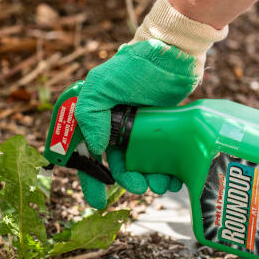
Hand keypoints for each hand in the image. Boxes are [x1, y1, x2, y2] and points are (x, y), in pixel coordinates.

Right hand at [74, 40, 196, 208]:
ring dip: (149, 180)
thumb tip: (94, 150)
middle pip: (115, 165)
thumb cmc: (135, 67)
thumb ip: (90, 115)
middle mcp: (113, 127)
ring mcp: (138, 130)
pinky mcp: (159, 132)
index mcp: (93, 118)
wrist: (173, 56)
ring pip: (140, 165)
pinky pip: (160, 158)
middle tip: (140, 188)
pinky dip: (166, 172)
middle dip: (127, 181)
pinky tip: (174, 178)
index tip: (98, 202)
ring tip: (161, 185)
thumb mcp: (102, 86)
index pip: (84, 155)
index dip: (89, 179)